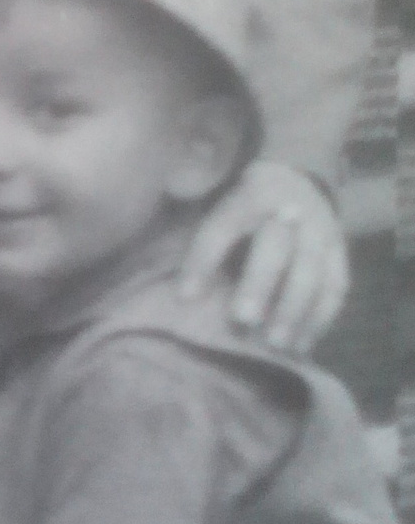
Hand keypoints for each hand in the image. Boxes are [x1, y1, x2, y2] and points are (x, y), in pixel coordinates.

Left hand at [177, 159, 346, 351]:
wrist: (299, 178)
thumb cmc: (246, 206)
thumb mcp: (223, 206)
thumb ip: (209, 242)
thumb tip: (183, 294)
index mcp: (249, 196)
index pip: (222, 228)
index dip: (203, 260)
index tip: (185, 296)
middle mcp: (288, 210)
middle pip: (275, 248)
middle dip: (259, 285)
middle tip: (244, 320)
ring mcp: (320, 230)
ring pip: (311, 271)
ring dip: (294, 310)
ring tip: (276, 344)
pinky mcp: (339, 251)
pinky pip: (335, 287)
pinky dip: (320, 318)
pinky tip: (302, 345)